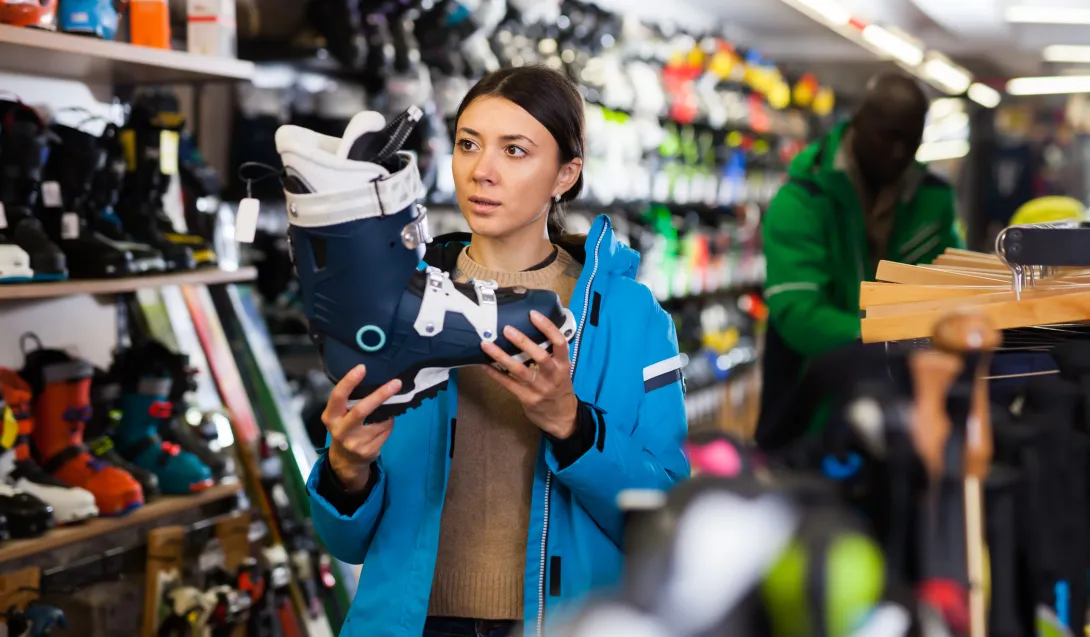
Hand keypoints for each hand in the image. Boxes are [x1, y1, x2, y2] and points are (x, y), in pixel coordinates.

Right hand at [322, 365, 402, 491]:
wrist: (346, 460)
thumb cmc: (345, 428)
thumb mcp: (339, 416)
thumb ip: (349, 402)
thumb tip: (377, 383)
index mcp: (330, 416)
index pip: (338, 396)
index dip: (349, 381)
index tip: (362, 367)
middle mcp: (340, 430)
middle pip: (361, 410)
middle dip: (380, 395)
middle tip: (396, 383)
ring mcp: (354, 443)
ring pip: (380, 421)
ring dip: (388, 414)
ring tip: (384, 413)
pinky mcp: (368, 451)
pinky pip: (386, 430)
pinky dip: (389, 424)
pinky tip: (383, 426)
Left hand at [480, 310, 578, 438]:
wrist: (562, 418)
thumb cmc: (559, 388)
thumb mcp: (562, 370)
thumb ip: (550, 354)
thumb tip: (530, 330)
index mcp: (563, 364)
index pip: (559, 343)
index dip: (547, 327)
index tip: (533, 314)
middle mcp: (553, 375)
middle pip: (539, 356)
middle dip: (523, 342)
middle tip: (507, 328)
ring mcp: (539, 388)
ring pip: (520, 370)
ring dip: (502, 356)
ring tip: (486, 344)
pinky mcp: (527, 398)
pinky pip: (508, 383)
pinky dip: (494, 373)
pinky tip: (483, 364)